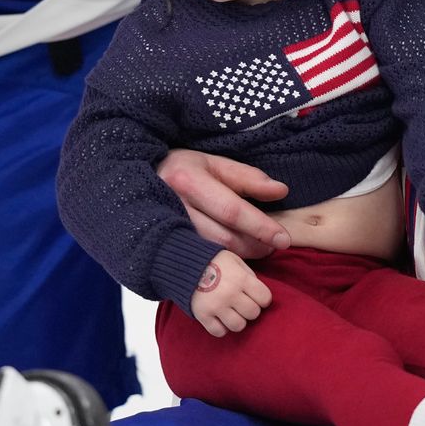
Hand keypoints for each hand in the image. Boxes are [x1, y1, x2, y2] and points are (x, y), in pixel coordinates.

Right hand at [157, 151, 293, 257]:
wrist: (141, 179)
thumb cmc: (182, 169)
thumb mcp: (214, 163)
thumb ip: (247, 178)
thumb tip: (281, 191)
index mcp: (188, 181)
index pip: (231, 210)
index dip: (260, 226)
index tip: (283, 239)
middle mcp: (174, 206)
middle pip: (221, 237)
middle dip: (253, 246)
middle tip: (272, 248)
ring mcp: (165, 229)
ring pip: (209, 252)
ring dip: (239, 257)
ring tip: (257, 251)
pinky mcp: (163, 245)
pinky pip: (197, 259)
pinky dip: (220, 262)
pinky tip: (233, 259)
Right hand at [190, 250, 271, 336]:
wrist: (184, 264)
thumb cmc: (214, 261)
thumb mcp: (236, 261)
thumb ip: (250, 276)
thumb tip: (259, 295)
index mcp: (241, 278)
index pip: (265, 299)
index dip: (262, 298)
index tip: (256, 296)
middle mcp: (230, 294)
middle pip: (253, 313)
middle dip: (250, 309)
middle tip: (242, 303)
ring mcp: (216, 306)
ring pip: (239, 326)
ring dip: (237, 320)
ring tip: (232, 311)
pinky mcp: (203, 316)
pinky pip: (220, 332)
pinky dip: (222, 327)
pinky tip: (220, 318)